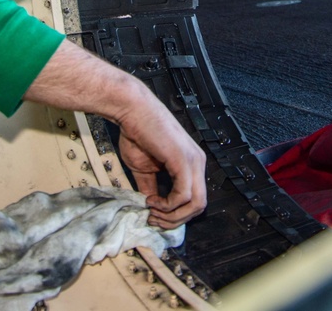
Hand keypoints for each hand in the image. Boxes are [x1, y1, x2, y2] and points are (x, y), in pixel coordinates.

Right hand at [25, 40, 207, 228]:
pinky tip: (152, 200)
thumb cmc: (137, 133)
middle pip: (199, 206)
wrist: (132, 111)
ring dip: (170, 215)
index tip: (153, 214)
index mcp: (192, 163)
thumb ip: (150, 187)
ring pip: (195, 204)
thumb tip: (150, 206)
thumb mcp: (145, 168)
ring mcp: (193, 161)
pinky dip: (168, 205)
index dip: (175, 215)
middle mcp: (198, 162)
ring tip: (151, 209)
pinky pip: (183, 194)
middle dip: (175, 220)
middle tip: (153, 218)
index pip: (195, 199)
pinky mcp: (184, 160)